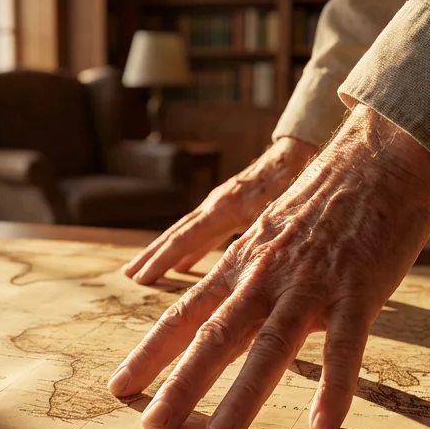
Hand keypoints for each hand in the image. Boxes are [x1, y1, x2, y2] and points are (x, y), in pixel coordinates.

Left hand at [108, 105, 429, 428]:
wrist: (382, 155)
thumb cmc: (328, 197)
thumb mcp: (273, 234)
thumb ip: (251, 277)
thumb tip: (231, 317)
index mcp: (242, 265)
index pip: (185, 315)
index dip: (151, 352)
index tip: (119, 386)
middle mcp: (265, 276)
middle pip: (215, 336)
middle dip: (181, 384)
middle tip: (153, 427)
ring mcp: (310, 283)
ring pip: (271, 344)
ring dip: (245, 393)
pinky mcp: (357, 290)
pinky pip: (346, 345)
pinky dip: (336, 386)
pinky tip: (326, 424)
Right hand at [122, 136, 317, 284]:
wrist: (302, 151)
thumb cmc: (297, 182)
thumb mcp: (280, 214)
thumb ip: (260, 241)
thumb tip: (252, 277)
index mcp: (225, 208)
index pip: (183, 237)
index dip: (161, 260)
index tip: (140, 278)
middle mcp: (216, 203)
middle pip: (176, 232)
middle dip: (151, 255)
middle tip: (127, 274)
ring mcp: (221, 202)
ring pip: (186, 229)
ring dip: (165, 250)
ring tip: (144, 268)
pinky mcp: (231, 204)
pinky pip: (203, 228)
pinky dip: (189, 245)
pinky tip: (186, 262)